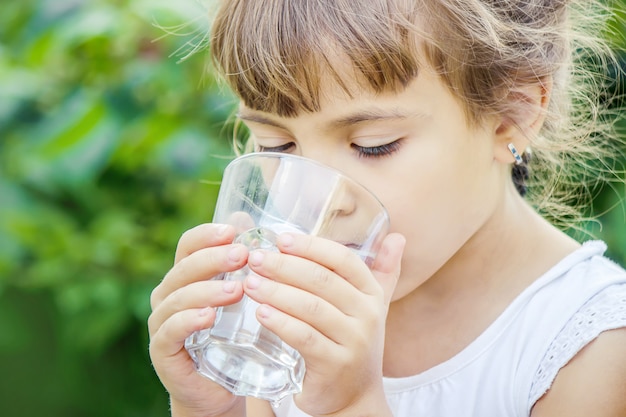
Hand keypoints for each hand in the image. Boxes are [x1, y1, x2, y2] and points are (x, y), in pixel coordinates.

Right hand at [148, 223, 248, 416]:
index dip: (207, 235)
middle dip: (213, 259)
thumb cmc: (231, 338)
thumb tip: (246, 217)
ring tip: (236, 290)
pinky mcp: (162, 351)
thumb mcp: (241, 297)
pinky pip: (169, 331)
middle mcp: (168, 296)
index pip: (188, 246)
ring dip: (206, 290)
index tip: (234, 231)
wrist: (219, 388)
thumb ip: (240, 261)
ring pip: (177, 298)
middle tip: (242, 256)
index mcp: (185, 277)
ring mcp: (162, 323)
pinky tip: (208, 317)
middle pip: (183, 268)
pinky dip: (188, 321)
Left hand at [243, 232, 405, 415]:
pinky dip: (280, 322)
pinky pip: (303, 337)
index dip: (311, 247)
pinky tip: (260, 312)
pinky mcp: (335, 365)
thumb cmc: (354, 341)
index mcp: (373, 293)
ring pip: (310, 307)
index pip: (343, 260)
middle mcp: (368, 315)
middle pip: (322, 280)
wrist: (356, 396)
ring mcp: (354, 341)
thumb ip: (384, 271)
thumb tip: (399, 237)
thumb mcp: (372, 306)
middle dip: (284, 266)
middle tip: (255, 259)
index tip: (281, 240)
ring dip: (276, 291)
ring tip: (251, 283)